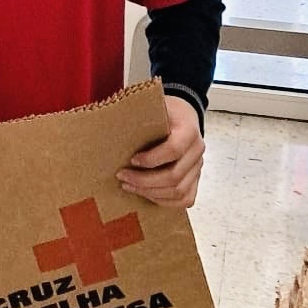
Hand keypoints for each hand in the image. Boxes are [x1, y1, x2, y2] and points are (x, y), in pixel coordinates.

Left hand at [118, 94, 204, 209]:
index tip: (131, 160)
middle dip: (144, 180)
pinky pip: (185, 199)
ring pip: (178, 191)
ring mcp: (197, 168)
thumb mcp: (154, 107)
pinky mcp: (195, 180)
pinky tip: (146, 194)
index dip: (151, 159)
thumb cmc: (166, 113)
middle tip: (122, 176)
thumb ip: (140, 115)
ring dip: (150, 193)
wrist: (183, 116)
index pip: (174, 150)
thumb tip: (110, 123)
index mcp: (189, 131)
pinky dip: (164, 201)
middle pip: (174, 176)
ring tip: (129, 186)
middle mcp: (197, 151)